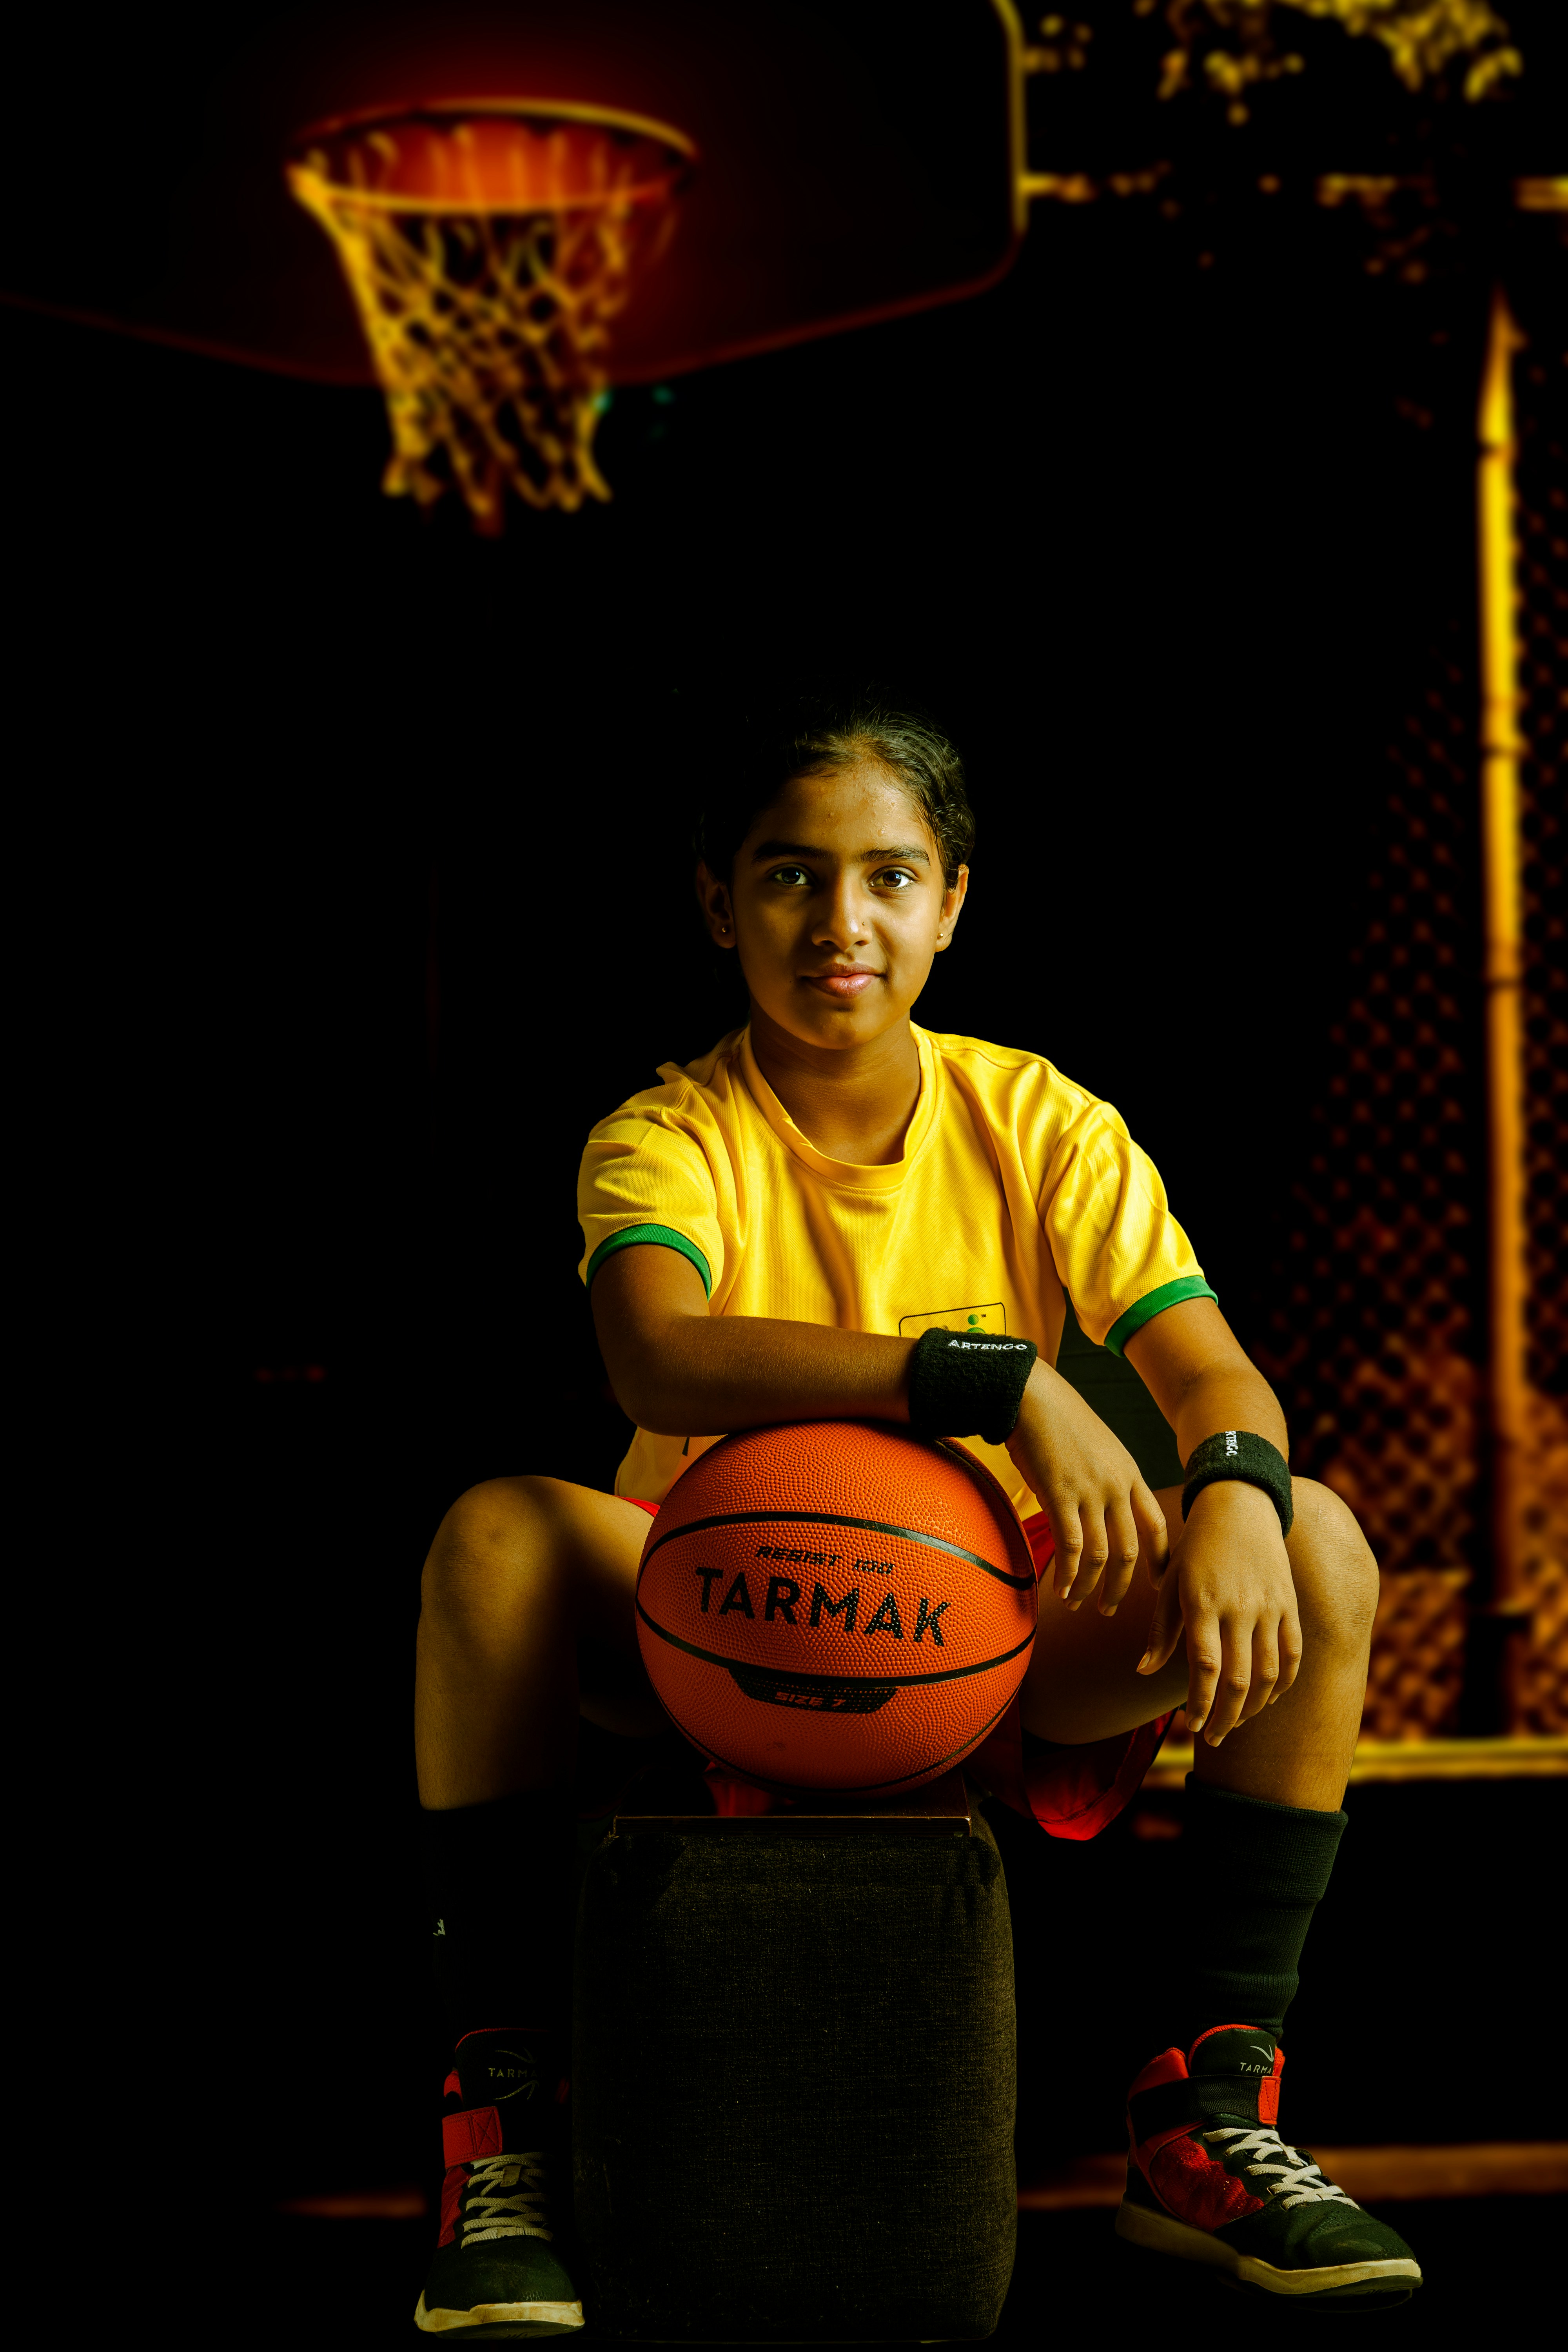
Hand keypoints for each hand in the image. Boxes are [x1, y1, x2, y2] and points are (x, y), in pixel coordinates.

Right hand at [1005, 1363, 1167, 1612]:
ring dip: (1088, 1586)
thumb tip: (1099, 1510)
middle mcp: (1116, 1487)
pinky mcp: (1060, 1495)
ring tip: (1075, 1602)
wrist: (1032, 1396)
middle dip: (1120, 1587)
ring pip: (1099, 1555)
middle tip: (1108, 1608)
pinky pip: (1070, 1547)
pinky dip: (1066, 1573)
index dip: (1160, 1560)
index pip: (1157, 1526)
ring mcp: (1089, 1492)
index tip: (1156, 1584)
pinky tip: (1058, 1587)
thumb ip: (1106, 1479)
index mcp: (1130, 1474)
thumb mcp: (1099, 1448)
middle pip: (1129, 1550)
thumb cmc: (1058, 1420)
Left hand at [1137, 1480, 1302, 1740]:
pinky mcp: (1289, 1605)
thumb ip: (1161, 1631)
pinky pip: (1292, 1654)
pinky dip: (1282, 1683)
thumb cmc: (1196, 1548)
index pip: (1205, 1668)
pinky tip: (1267, 1699)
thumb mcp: (1171, 1583)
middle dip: (1226, 1716)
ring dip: (1253, 1706)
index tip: (1194, 1726)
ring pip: (1269, 1673)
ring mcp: (1269, 1607)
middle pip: (1238, 1679)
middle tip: (1214, 1738)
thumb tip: (1143, 1670)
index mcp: (1203, 1603)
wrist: (1240, 1507)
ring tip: (1236, 1721)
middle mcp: (1239, 1608)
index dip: (1201, 1703)